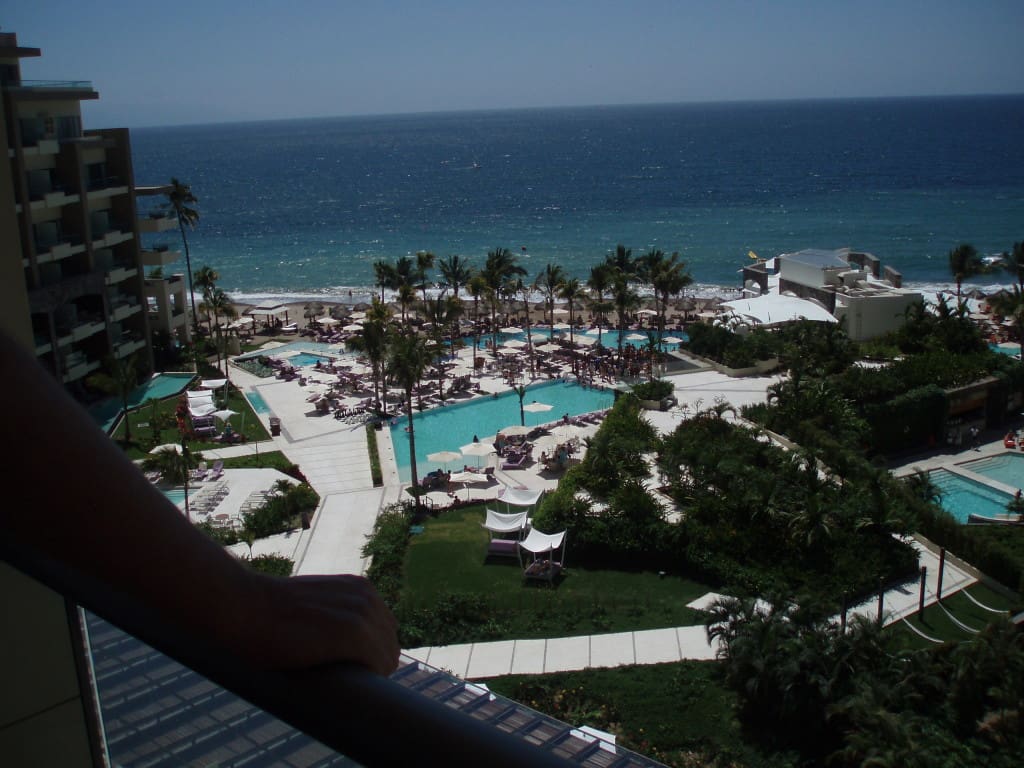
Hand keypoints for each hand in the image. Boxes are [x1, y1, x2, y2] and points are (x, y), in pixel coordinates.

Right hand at [236, 573, 399, 675]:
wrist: (245, 607)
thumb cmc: (271, 613)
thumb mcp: (314, 603)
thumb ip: (334, 613)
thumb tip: (343, 644)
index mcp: (360, 588)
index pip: (386, 630)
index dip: (373, 653)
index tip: (352, 668)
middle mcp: (366, 596)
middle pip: (391, 644)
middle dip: (375, 664)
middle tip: (346, 679)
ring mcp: (360, 612)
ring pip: (388, 656)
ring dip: (372, 673)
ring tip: (344, 683)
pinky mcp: (351, 632)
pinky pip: (379, 662)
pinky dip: (370, 677)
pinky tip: (350, 684)